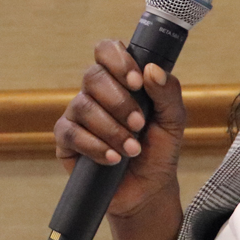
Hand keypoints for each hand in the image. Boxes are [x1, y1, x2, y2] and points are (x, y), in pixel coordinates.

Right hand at [55, 39, 187, 218]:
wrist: (148, 189)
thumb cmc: (159, 150)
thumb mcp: (173, 121)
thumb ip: (167, 92)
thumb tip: (151, 69)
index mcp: (120, 79)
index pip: (107, 50)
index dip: (118, 60)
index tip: (137, 81)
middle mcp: (95, 93)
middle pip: (93, 76)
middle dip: (119, 102)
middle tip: (139, 124)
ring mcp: (78, 115)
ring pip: (83, 106)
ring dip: (111, 129)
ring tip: (131, 149)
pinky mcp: (66, 140)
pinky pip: (71, 134)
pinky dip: (95, 146)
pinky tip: (113, 158)